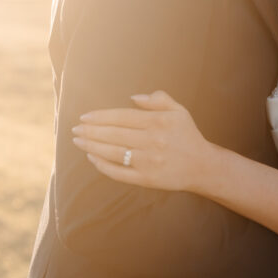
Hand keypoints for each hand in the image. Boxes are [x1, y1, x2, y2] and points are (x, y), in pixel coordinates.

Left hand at [72, 90, 211, 190]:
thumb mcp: (179, 111)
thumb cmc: (187, 135)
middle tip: (75, 129)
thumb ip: (159, 99)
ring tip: (78, 141)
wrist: (202, 166)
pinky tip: (92, 157)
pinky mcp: (146, 179)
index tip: (84, 117)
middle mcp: (152, 141)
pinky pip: (119, 172)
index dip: (100, 117)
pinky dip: (102, 165)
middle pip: (113, 134)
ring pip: (112, 152)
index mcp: (158, 122)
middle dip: (90, 131)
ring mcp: (148, 161)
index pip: (122, 117)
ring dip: (91, 146)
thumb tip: (133, 98)